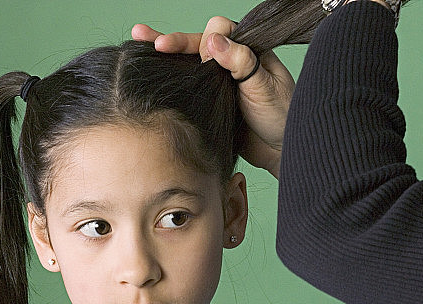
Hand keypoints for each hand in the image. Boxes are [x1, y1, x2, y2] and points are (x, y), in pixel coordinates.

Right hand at [133, 19, 293, 178]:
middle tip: (153, 43)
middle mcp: (234, 61)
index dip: (205, 39)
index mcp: (251, 51)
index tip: (196, 53)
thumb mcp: (265, 88)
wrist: (281, 153)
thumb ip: (242, 63)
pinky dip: (171, 75)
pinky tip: (151, 69)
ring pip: (190, 61)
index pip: (221, 31)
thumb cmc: (282, 118)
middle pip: (199, 43)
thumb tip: (214, 40)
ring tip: (140, 40)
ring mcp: (221, 80)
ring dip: (166, 53)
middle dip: (175, 41)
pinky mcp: (211, 99)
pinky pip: (190, 83)